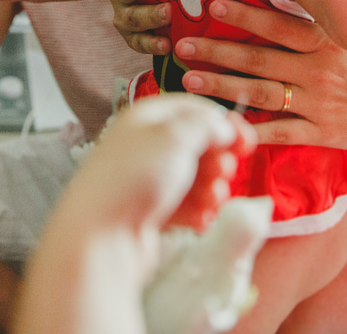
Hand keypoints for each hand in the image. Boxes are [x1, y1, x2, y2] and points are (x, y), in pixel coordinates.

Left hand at [68, 95, 255, 239]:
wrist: (99, 237)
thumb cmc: (134, 177)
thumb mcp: (175, 137)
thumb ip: (206, 125)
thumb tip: (223, 127)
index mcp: (147, 118)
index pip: (194, 109)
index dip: (223, 123)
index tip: (247, 141)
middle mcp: (146, 146)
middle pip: (198, 145)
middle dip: (218, 159)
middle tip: (223, 172)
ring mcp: (148, 181)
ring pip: (195, 178)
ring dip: (212, 187)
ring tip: (211, 199)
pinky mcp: (151, 213)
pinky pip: (186, 206)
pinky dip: (199, 211)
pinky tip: (201, 219)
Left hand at [174, 0, 346, 151]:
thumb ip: (319, 17)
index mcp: (326, 41)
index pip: (278, 26)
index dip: (244, 16)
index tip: (213, 7)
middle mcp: (319, 70)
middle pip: (259, 60)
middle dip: (217, 52)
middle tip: (182, 47)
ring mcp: (319, 103)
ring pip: (262, 94)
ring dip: (223, 87)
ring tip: (191, 81)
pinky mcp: (321, 132)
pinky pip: (282, 133)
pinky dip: (254, 132)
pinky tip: (225, 128)